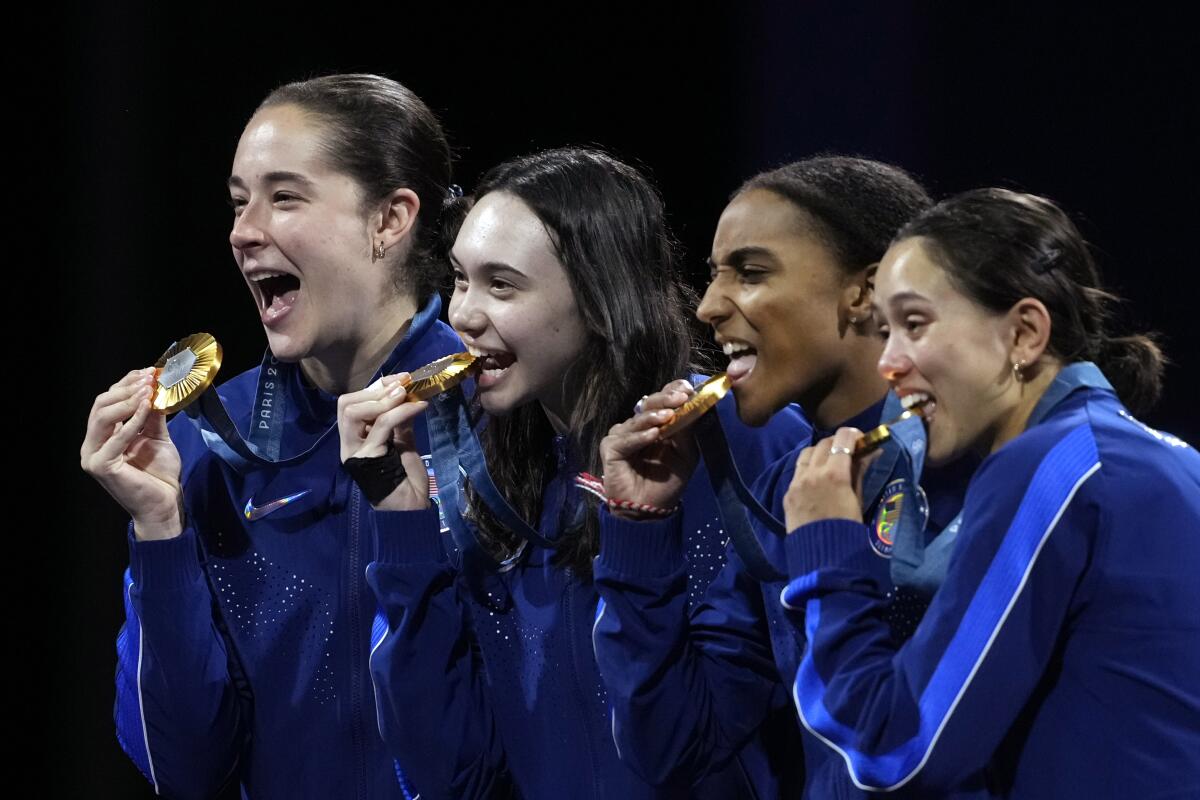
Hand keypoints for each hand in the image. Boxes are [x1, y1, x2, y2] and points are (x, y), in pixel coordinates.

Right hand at [81, 367, 183, 540]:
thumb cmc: (160, 474)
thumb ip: (152, 415)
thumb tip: (155, 388)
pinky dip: (131, 421)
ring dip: (126, 400)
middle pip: (101, 405)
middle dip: (126, 389)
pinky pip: (114, 438)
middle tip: (149, 379)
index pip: (108, 402)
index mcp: (103, 436)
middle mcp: (93, 444)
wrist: (164, 503)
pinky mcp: (101, 466)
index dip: (126, 384)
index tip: (150, 372)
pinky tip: (146, 407)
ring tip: (148, 390)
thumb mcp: (157, 436)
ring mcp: (93, 456)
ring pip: (101, 417)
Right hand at [337, 373, 430, 510]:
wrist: (412, 508)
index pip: (353, 403)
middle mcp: (349, 444)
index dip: (376, 387)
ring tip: (406, 394)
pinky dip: (401, 411)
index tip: (401, 379)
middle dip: (375, 390)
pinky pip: (381, 426)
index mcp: (356, 438)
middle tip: (402, 385)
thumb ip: (400, 422)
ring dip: (383, 399)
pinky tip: (419, 406)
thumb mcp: (404, 442)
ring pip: (353, 412)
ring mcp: (354, 451)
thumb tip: (408, 396)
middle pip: (345, 405)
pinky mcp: (367, 458)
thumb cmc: (407, 479)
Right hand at [599, 379, 698, 518]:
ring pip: (637, 419)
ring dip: (653, 416)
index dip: (673, 391)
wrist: (650, 510)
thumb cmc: (667, 483)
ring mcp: (623, 436)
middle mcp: (638, 426)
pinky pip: (625, 439)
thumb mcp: (686, 455)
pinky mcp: (611, 449)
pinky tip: (653, 434)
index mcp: (657, 424)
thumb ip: (687, 432)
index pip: (662, 400)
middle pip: (649, 404)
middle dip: (665, 399)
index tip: (687, 388)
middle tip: (680, 397)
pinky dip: (639, 437)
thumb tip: (693, 407)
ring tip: (668, 416)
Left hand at [783, 427, 872, 530]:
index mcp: (834, 474)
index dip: (853, 434)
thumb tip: (869, 453)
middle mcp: (812, 473)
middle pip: (824, 443)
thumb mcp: (858, 500)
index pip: (843, 439)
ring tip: (829, 462)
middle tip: (847, 450)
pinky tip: (816, 478)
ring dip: (820, 452)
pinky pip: (797, 471)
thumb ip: (859, 473)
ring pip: (806, 453)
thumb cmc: (848, 531)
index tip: (860, 438)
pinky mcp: (788, 494)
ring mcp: (796, 483)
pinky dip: (808, 468)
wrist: (822, 558)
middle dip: (837, 442)